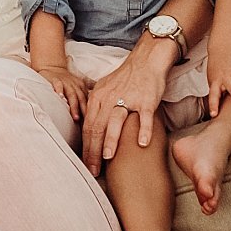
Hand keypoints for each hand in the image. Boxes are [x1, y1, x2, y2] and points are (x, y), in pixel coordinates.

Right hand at [36, 65, 89, 120]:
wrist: (52, 66)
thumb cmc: (66, 78)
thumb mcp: (79, 83)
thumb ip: (88, 91)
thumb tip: (101, 100)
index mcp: (82, 88)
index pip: (88, 101)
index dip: (91, 112)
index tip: (94, 124)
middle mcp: (75, 85)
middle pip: (82, 100)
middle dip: (85, 112)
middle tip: (87, 124)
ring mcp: (65, 82)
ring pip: (72, 95)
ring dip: (74, 106)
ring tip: (76, 117)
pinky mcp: (55, 80)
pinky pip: (58, 86)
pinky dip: (59, 91)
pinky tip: (60, 98)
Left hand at [80, 43, 174, 175]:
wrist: (145, 60)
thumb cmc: (125, 78)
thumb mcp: (104, 90)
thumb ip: (96, 108)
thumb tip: (87, 129)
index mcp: (97, 98)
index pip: (88, 126)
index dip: (85, 147)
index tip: (85, 164)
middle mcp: (109, 98)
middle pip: (98, 127)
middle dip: (94, 151)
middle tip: (93, 170)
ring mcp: (128, 99)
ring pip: (116, 121)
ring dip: (112, 140)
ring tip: (109, 158)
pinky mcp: (146, 100)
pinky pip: (144, 117)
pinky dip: (144, 130)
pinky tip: (143, 144)